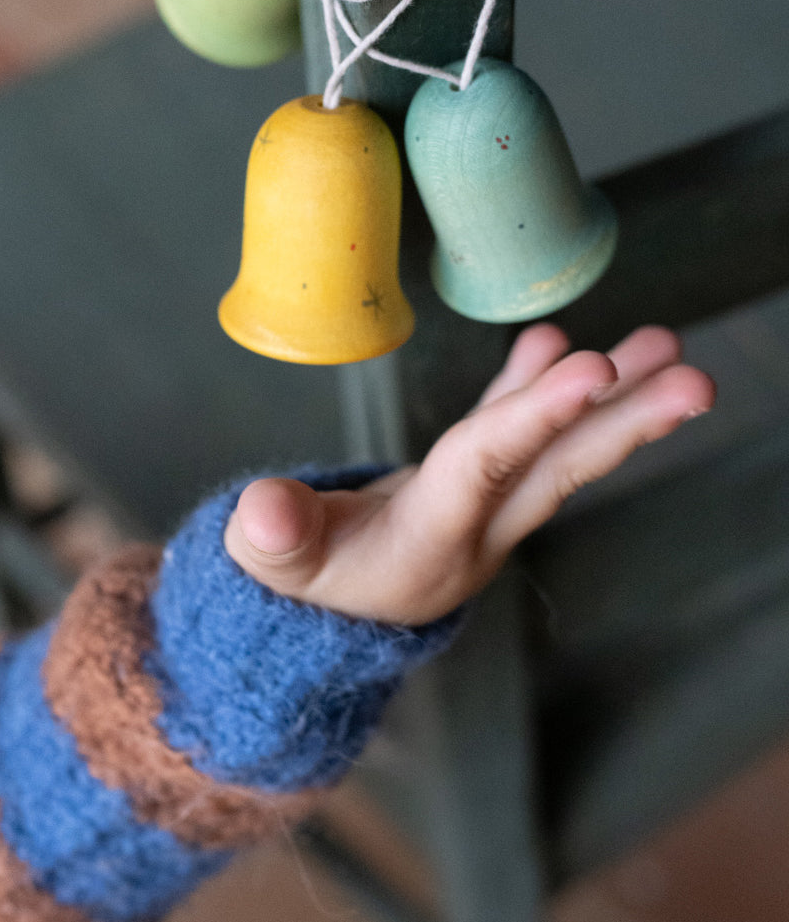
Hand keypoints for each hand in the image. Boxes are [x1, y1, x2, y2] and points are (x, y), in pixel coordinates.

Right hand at [224, 324, 714, 624]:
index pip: (488, 469)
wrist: (322, 615)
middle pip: (558, 468)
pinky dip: (537, 389)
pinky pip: (512, 431)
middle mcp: (474, 526)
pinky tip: (561, 343)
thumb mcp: (271, 571)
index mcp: (429, 542)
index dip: (535, 418)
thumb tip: (264, 510)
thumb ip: (272, 540)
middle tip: (694, 378)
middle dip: (626, 423)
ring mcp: (479, 506)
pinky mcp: (466, 486)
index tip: (595, 372)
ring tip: (666, 345)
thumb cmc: (295, 591)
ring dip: (611, 399)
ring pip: (553, 446)